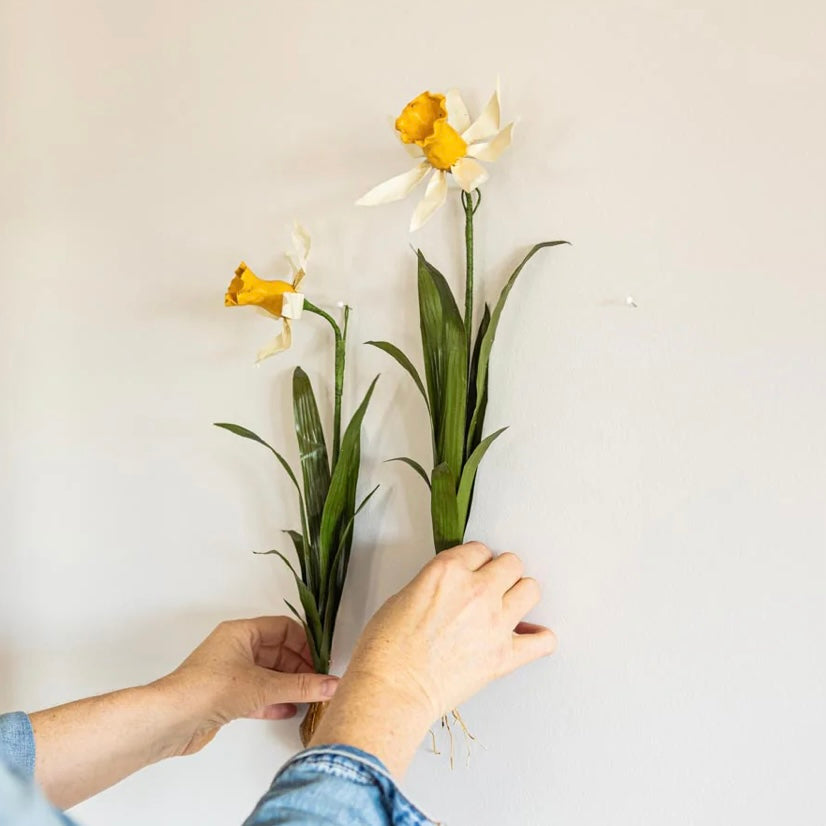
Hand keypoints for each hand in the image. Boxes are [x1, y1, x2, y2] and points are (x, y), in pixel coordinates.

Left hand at [156, 616, 339, 754]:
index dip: (304, 644)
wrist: (170, 721)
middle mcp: (235, 648)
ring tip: (309, 697)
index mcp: (242, 632)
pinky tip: (288, 710)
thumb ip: (301, 686)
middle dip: (299, 667)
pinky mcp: (225, 696)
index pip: (283, 629)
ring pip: (268, 674)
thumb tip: (331, 684)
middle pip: (277, 651)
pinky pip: (257, 693)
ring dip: (288, 685)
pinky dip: (273, 700)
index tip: (320, 662)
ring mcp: (230, 673)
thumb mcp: (263, 685)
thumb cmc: (208, 690)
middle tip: (319, 682)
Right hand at [312, 542, 555, 775]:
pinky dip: (540, 638)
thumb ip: (436, 585)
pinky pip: (543, 641)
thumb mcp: (402, 596)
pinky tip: (529, 637)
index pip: (480, 549)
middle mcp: (476, 591)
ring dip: (520, 596)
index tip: (474, 570)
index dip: (476, 561)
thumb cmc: (385, 650)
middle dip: (502, 573)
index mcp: (448, 571)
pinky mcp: (504, 656)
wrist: (391, 690)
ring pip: (531, 590)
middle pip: (512, 564)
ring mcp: (495, 623)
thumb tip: (450, 591)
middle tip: (492, 587)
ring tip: (509, 607)